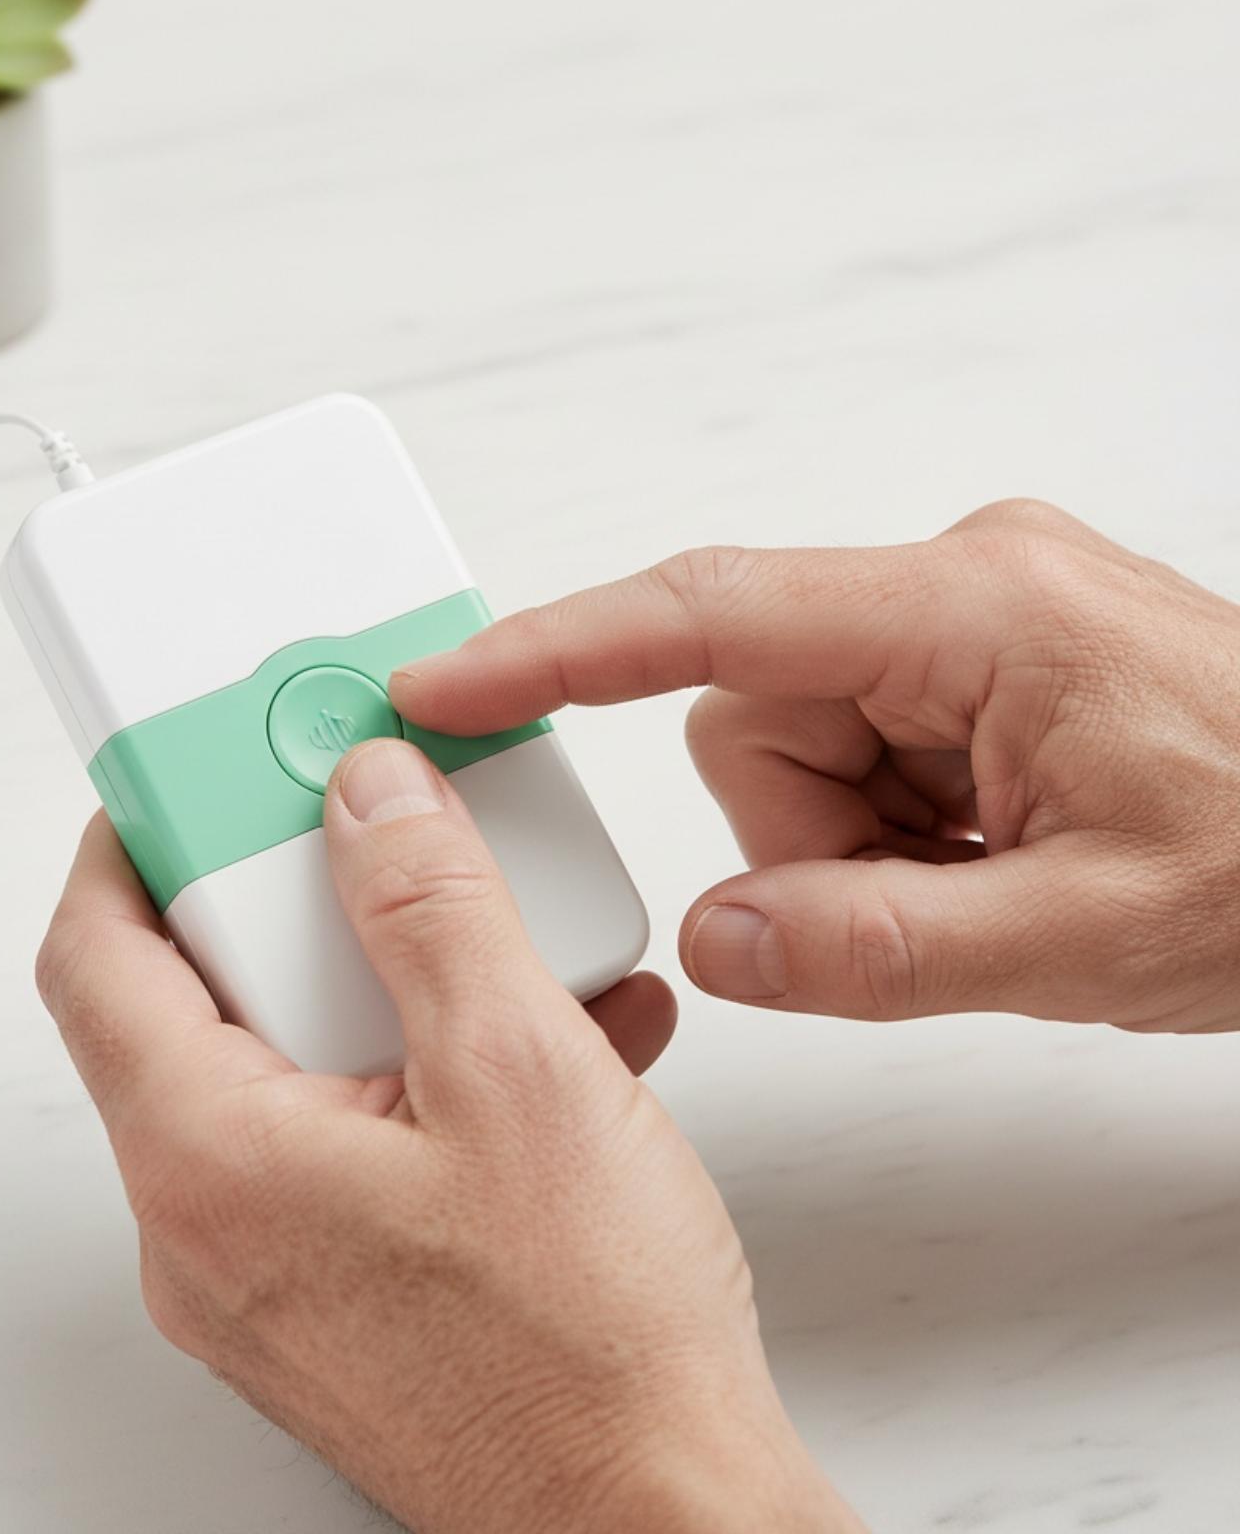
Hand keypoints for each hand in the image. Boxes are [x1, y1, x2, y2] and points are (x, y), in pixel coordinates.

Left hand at [37, 743, 862, 1533]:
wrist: (662, 1526)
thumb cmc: (591, 1358)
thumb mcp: (520, 1074)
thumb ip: (430, 909)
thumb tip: (372, 797)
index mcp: (210, 1162)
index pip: (95, 958)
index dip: (128, 841)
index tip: (187, 775)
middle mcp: (209, 1229)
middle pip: (199, 1005)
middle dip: (301, 908)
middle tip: (378, 843)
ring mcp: (271, 1271)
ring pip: (292, 1071)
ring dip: (393, 991)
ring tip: (502, 953)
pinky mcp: (340, 1293)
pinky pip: (350, 1141)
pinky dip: (429, 1075)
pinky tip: (550, 1047)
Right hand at [392, 499, 1239, 1033]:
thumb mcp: (1088, 939)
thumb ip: (880, 949)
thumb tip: (716, 942)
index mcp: (974, 611)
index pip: (711, 613)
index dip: (558, 648)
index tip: (448, 679)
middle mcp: (952, 588)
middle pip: (749, 712)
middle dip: (808, 833)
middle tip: (932, 893)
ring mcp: (960, 624)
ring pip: (792, 747)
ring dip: (855, 843)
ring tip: (982, 879)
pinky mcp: (966, 665)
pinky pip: (852, 753)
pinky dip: (889, 832)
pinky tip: (987, 854)